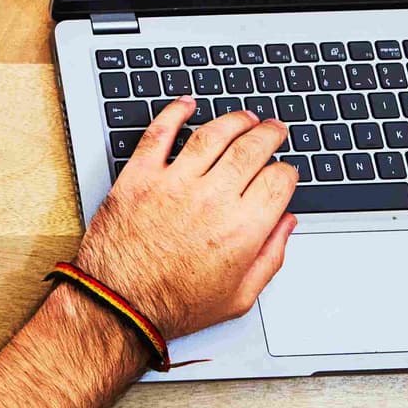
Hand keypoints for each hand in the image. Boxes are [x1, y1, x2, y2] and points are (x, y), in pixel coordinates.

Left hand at [72, 96, 298, 340]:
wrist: (120, 304)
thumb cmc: (175, 305)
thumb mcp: (240, 296)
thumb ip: (271, 257)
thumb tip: (287, 224)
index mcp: (242, 229)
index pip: (279, 181)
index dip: (287, 171)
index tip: (284, 170)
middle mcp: (211, 200)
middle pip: (251, 149)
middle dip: (269, 134)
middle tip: (274, 128)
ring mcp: (173, 183)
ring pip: (212, 135)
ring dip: (233, 120)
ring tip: (244, 117)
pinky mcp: (139, 175)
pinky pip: (159, 132)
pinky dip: (174, 112)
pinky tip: (187, 103)